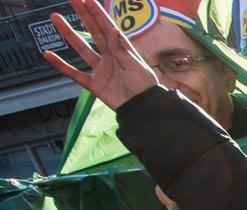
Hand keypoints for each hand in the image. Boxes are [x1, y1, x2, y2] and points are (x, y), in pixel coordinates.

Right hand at [44, 0, 160, 111]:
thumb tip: (114, 30)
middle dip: (84, 15)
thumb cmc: (145, 88)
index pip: (108, 28)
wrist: (142, 109)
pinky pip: (74, 73)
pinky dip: (61, 65)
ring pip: (81, 48)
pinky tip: (49, 55)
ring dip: (68, 33)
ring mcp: (101, 70)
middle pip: (93, 32)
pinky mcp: (94, 84)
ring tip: (56, 18)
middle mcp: (110, 57)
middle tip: (73, 0)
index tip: (87, 0)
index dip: (98, 14)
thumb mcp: (136, 66)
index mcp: (122, 51)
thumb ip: (122, 50)